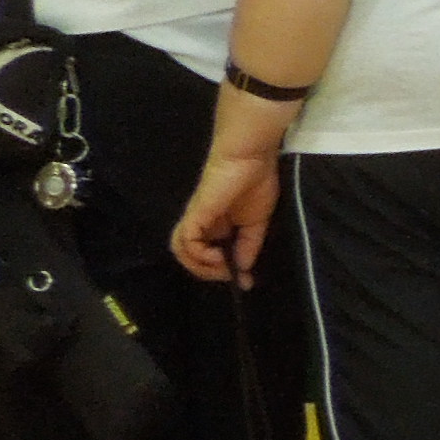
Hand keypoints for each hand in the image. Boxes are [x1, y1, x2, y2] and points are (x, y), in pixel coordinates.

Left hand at [172, 149, 280, 287]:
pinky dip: (199, 255)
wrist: (249, 158)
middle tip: (230, 275)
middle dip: (209, 272)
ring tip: (221, 265)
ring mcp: (197, 220)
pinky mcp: (195, 215)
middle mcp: (202, 224)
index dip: (223, 270)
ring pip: (181, 250)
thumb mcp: (258, 221)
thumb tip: (243, 269)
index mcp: (217, 225)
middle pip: (190, 256)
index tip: (245, 281)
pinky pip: (186, 242)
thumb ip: (249, 244)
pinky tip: (217, 255)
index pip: (209, 253)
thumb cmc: (256, 182)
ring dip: (199, 266)